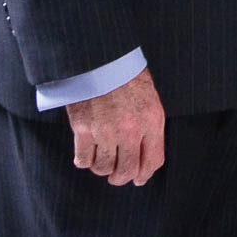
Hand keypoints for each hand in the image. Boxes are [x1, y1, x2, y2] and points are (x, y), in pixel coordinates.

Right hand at [64, 67, 164, 186]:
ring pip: (104, 167)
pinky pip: (84, 159)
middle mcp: (131, 130)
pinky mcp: (83, 129)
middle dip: (121, 178)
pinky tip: (85, 155)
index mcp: (152, 120)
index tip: (138, 179)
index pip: (153, 161)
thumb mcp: (149, 97)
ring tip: (100, 161)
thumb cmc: (126, 75)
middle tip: (115, 176)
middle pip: (127, 170)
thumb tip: (144, 155)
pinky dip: (83, 161)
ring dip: (101, 168)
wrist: (101, 57)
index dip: (144, 175)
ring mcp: (106, 130)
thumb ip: (149, 125)